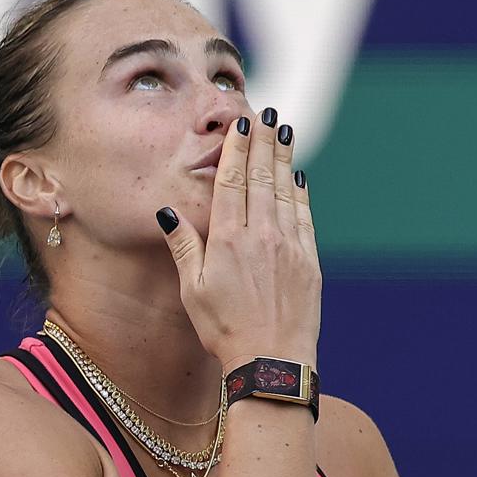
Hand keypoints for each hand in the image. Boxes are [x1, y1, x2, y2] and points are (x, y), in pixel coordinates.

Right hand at [156, 107, 321, 366]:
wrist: (272, 362)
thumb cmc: (224, 331)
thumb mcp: (193, 291)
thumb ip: (184, 247)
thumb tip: (168, 212)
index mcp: (228, 240)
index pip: (231, 182)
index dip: (235, 150)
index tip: (240, 126)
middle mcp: (261, 235)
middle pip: (261, 177)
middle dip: (263, 142)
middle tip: (266, 113)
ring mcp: (289, 246)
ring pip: (285, 191)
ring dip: (284, 159)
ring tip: (284, 132)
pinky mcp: (309, 262)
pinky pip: (304, 217)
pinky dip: (300, 193)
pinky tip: (298, 177)